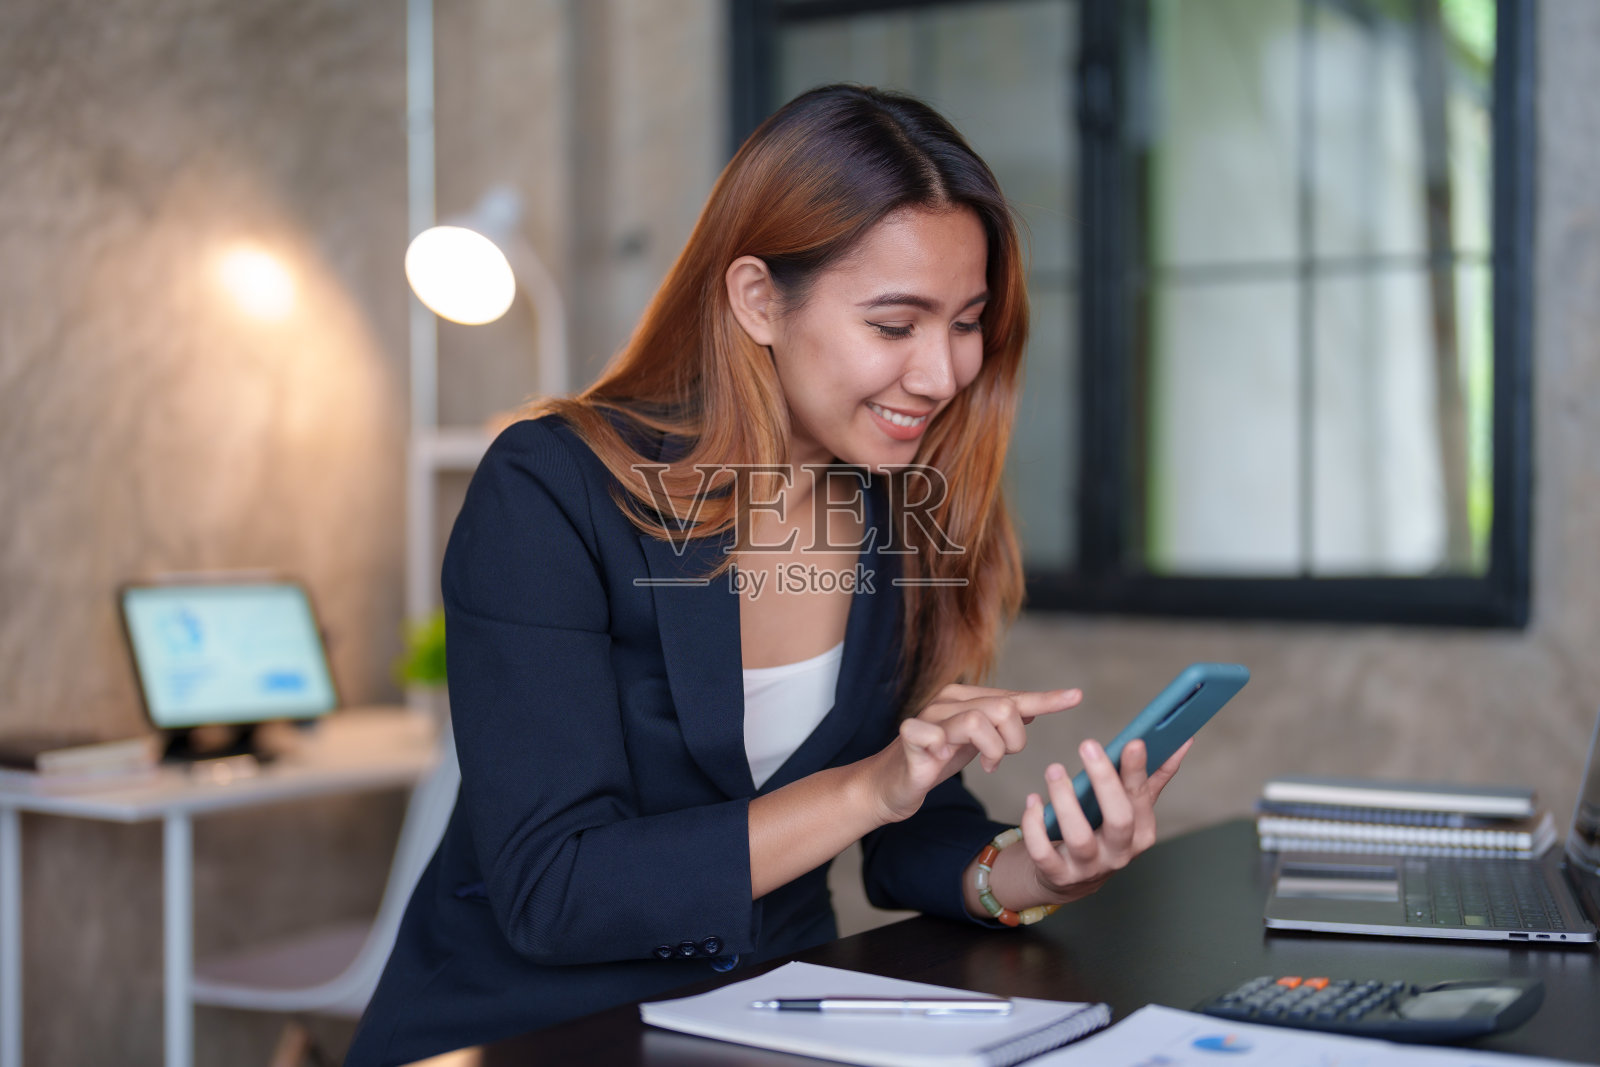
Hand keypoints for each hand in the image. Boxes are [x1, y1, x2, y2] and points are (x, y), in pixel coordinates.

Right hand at [868, 684, 1081, 823]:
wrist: (888, 786)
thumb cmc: (932, 762)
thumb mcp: (973, 744)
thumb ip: (998, 726)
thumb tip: (1029, 711)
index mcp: (964, 699)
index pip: (1013, 697)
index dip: (1046, 699)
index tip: (1076, 697)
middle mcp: (947, 701)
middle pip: (1004, 709)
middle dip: (1012, 741)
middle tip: (999, 760)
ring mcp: (928, 717)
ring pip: (979, 720)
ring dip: (991, 749)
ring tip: (985, 763)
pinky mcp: (911, 739)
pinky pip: (933, 734)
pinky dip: (944, 746)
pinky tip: (942, 757)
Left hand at [980, 737, 1190, 911]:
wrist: (1070, 878)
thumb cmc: (1104, 833)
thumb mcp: (1130, 809)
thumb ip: (1153, 777)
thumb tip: (1183, 741)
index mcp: (1141, 832)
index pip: (1141, 798)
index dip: (1138, 771)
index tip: (1133, 742)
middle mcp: (1119, 853)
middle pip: (1119, 819)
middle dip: (1104, 781)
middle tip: (1087, 745)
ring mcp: (1088, 867)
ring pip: (1080, 837)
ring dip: (1065, 800)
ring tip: (1054, 770)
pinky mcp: (1058, 875)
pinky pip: (1044, 852)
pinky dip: (1035, 825)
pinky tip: (1033, 800)